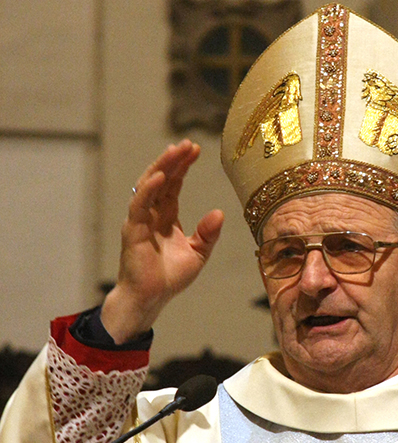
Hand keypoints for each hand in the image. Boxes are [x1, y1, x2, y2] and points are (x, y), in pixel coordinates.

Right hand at [101, 140, 223, 342]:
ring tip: (176, 151)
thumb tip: (219, 213)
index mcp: (166, 216)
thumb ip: (208, 234)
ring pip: (149, 186)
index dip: (183, 167)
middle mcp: (152, 214)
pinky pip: (139, 205)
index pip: (174, 184)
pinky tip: (159, 176)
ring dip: (162, 167)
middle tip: (188, 144)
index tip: (196, 149)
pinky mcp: (133, 230)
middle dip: (174, 160)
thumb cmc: (170, 278)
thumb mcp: (198, 253)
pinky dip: (148, 189)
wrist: (151, 298)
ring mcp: (140, 220)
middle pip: (162, 179)